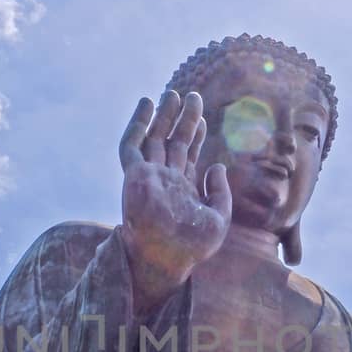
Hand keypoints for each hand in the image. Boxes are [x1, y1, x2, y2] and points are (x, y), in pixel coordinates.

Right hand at [118, 90, 231, 314]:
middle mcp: (164, 180)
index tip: (202, 118)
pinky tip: (146, 104)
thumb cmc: (191, 247)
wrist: (166, 258)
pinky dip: (137, 123)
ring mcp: (147, 176)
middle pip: (173, 142)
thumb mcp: (218, 219)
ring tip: (172, 94)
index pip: (188, 156)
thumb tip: (216, 165)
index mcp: (182, 189)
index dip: (196, 135)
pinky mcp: (133, 175)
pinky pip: (131, 145)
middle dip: (182, 120)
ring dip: (163, 116)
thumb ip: (220, 193)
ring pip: (154, 138)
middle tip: (192, 96)